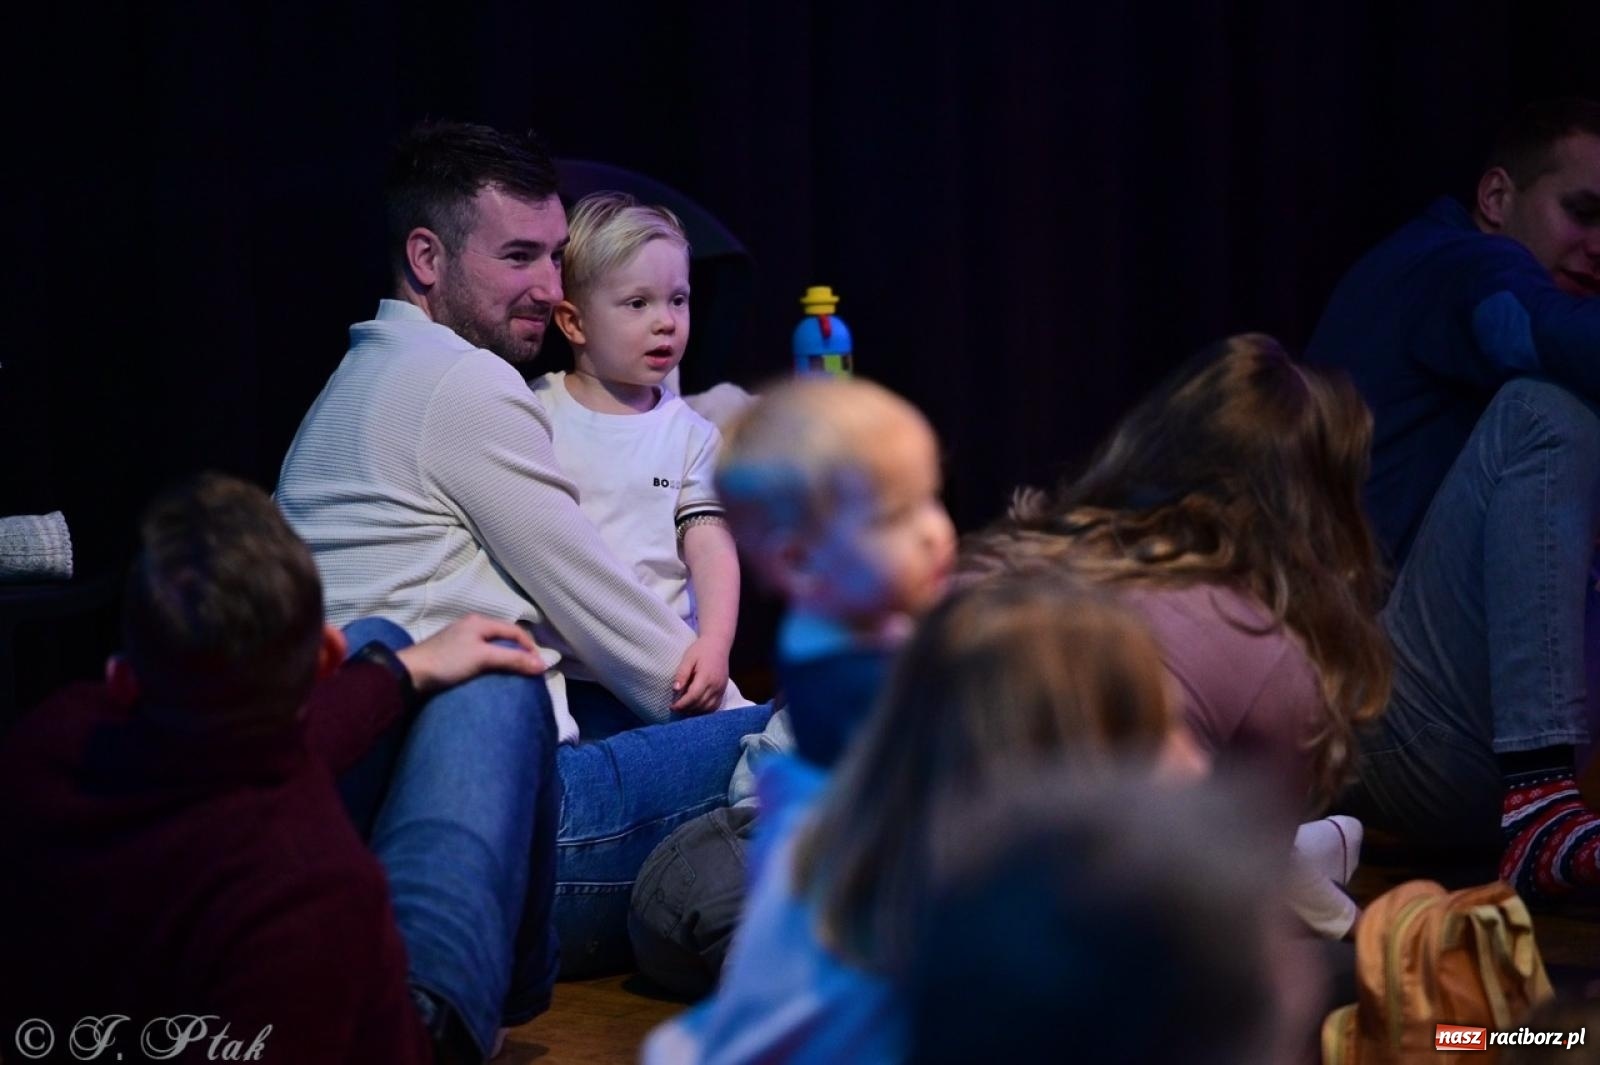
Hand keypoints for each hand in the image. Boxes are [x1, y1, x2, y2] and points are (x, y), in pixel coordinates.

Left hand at [395, 614, 544, 695]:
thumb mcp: (483, 658)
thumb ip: (512, 659)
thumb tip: (542, 665)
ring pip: (493, 646)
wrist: (409, 674)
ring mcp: (461, 639)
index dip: (530, 647)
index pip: (515, 631)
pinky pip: (481, 654)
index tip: (539, 667)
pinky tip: (492, 674)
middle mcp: (472, 626)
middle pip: (504, 637)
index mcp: (480, 622)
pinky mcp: (453, 653)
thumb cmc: (448, 662)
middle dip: (519, 652)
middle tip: (529, 670)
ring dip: (506, 658)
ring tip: (514, 674)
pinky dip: (492, 663)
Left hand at [670, 638, 729, 712]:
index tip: (672, 706)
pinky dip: (705, 710)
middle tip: (675, 708)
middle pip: (700, 704)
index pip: (693, 697)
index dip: (681, 704)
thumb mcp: (688, 658)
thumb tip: (675, 689)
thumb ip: (682, 674)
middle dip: (686, 709)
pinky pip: (715, 706)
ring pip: (708, 708)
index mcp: (706, 677)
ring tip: (684, 709)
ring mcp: (721, 689)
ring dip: (695, 711)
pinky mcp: (723, 690)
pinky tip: (696, 708)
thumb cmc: (701, 649)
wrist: (718, 644)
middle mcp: (716, 685)